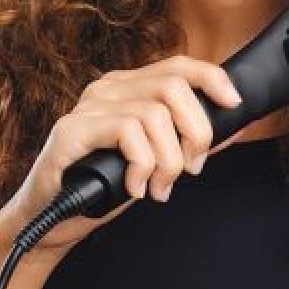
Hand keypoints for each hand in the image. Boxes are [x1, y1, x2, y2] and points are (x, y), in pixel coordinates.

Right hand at [0, 55, 243, 263]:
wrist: (52, 223)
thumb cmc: (104, 188)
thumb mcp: (157, 161)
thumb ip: (189, 141)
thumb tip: (236, 124)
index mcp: (129, 89)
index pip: (178, 66)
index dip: (211, 78)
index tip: (233, 103)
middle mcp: (108, 89)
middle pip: (174, 87)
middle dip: (195, 132)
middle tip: (190, 168)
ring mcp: (88, 107)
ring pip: (155, 114)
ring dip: (168, 161)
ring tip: (158, 188)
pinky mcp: (72, 129)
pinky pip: (128, 132)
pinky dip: (142, 165)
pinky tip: (134, 187)